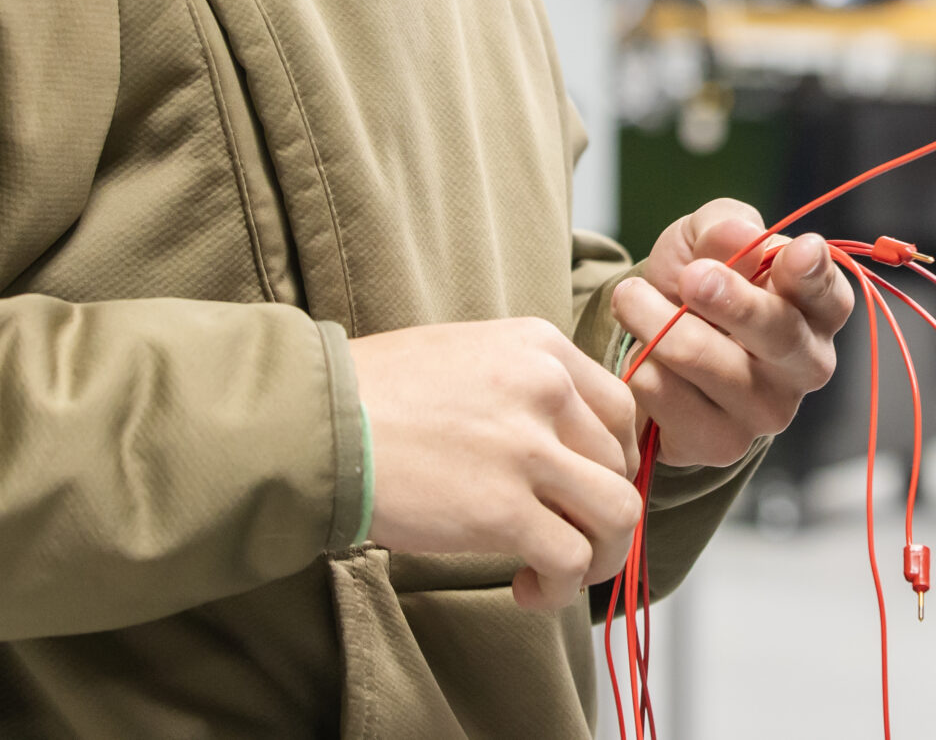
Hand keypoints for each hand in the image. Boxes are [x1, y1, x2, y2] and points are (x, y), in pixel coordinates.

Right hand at [349, 317, 640, 610]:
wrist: (314, 422)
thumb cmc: (374, 394)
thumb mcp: (468, 353)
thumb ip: (524, 382)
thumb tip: (562, 438)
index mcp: (540, 346)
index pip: (621, 409)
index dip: (611, 459)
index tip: (582, 488)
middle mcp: (546, 388)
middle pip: (621, 464)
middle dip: (601, 512)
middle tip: (564, 536)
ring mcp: (528, 448)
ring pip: (618, 513)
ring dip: (600, 555)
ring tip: (557, 572)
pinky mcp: (502, 510)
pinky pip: (571, 559)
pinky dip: (561, 586)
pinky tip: (526, 588)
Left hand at [611, 199, 854, 470]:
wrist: (651, 339)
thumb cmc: (697, 280)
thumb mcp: (705, 238)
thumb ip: (723, 226)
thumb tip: (738, 234)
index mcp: (817, 308)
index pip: (830, 294)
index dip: (815, 275)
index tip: (797, 252)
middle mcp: (806, 365)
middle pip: (780, 336)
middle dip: (734, 303)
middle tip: (691, 277)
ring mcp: (768, 412)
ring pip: (713, 366)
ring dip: (658, 325)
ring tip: (630, 297)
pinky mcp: (722, 444)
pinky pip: (670, 400)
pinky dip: (642, 367)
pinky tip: (638, 353)